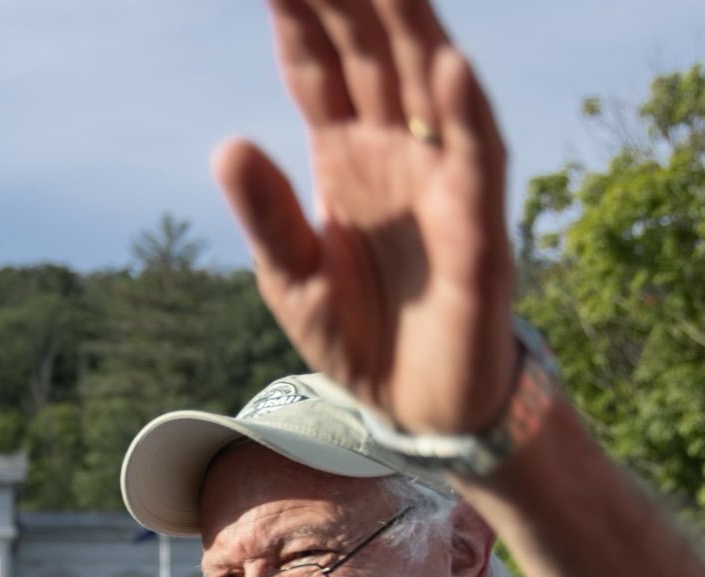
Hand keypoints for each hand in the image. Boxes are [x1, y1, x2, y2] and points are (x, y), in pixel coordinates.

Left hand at [216, 0, 516, 436]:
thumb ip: (266, 213)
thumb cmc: (359, 337)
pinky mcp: (477, 225)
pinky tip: (452, 63)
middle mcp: (395, 151)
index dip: (296, 12)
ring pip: (428, 82)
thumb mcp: (290, 279)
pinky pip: (476, 159)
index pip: (316, 64)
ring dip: (412, 25)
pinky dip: (466, 112)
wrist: (415, 409)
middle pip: (371, 51)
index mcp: (344, 155)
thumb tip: (228, 143)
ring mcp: (439, 179)